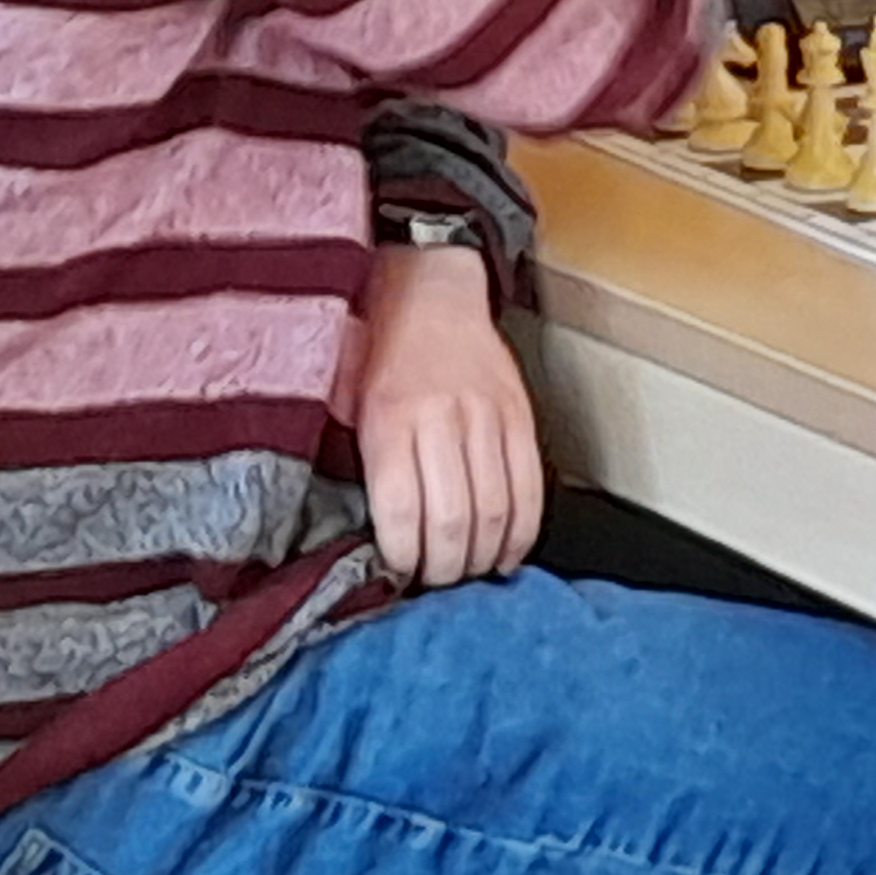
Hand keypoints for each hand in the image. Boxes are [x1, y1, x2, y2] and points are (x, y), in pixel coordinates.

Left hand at [353, 243, 545, 587]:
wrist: (431, 291)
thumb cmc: (378, 353)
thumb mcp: (345, 401)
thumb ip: (359, 461)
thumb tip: (357, 532)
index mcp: (389, 419)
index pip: (399, 509)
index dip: (401, 556)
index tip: (396, 575)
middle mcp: (441, 419)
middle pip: (452, 518)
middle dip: (444, 568)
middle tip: (433, 583)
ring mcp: (486, 417)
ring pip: (495, 508)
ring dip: (482, 556)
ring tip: (467, 573)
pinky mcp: (519, 415)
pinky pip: (530, 485)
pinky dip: (522, 529)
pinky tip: (506, 551)